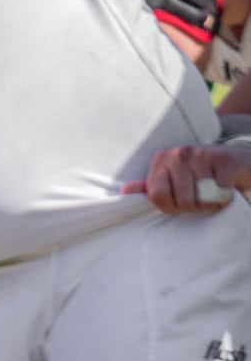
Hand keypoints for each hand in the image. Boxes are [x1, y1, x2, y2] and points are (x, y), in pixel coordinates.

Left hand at [121, 143, 250, 213]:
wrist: (236, 160)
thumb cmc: (201, 174)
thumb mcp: (173, 178)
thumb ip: (150, 187)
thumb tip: (124, 192)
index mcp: (161, 160)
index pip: (157, 196)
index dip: (170, 207)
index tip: (179, 202)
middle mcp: (177, 154)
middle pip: (182, 201)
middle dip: (194, 206)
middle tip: (200, 196)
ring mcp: (200, 154)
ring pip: (202, 198)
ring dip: (211, 202)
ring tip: (212, 190)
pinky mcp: (222, 160)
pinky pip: (221, 191)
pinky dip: (225, 196)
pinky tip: (225, 186)